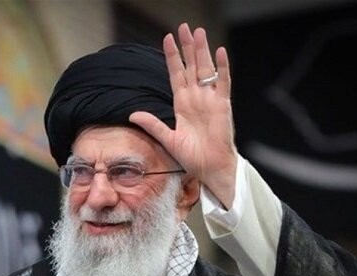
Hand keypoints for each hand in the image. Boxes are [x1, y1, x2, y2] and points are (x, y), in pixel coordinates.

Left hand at [129, 23, 237, 208]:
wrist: (210, 168)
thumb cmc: (191, 157)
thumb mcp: (167, 138)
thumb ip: (152, 124)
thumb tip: (132, 114)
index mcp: (182, 104)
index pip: (176, 74)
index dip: (172, 57)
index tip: (167, 38)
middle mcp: (196, 98)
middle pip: (191, 66)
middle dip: (188, 47)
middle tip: (184, 27)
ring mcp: (210, 100)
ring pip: (206, 69)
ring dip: (202, 51)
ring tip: (199, 32)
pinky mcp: (222, 106)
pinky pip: (223, 83)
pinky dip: (222, 67)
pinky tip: (220, 52)